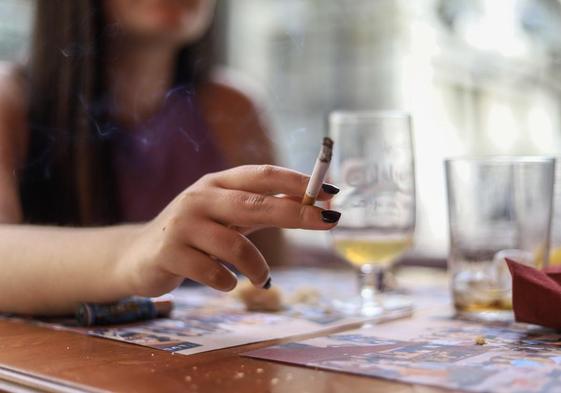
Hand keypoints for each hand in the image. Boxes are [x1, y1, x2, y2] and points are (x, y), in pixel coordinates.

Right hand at [118, 165, 340, 296]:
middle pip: (254, 203)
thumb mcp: (225, 215)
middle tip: (329, 222)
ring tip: (261, 280)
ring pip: (235, 245)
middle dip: (295, 214)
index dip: (298, 182)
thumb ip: (260, 208)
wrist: (138, 256)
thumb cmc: (194, 234)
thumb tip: (311, 204)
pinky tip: (227, 284)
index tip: (330, 192)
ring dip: (257, 268)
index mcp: (217, 183)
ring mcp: (183, 224)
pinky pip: (212, 272)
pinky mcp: (169, 253)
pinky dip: (228, 282)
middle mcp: (200, 197)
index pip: (262, 175)